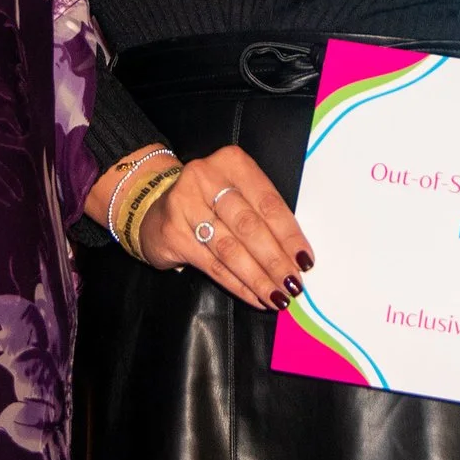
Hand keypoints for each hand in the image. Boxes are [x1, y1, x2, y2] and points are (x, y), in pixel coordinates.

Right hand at [137, 146, 314, 312]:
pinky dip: (238, 284)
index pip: (268, 202)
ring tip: (277, 295)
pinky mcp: (174, 234)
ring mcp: (185, 205)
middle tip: (293, 284)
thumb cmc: (208, 201)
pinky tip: (255, 297)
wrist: (153, 208)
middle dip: (275, 260)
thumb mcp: (237, 193)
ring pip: (231, 249)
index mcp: (232, 163)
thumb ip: (263, 215)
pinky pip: (213, 265)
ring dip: (258, 277)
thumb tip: (296, 256)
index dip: (289, 235)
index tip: (306, 260)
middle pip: (249, 226)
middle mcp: (206, 178)